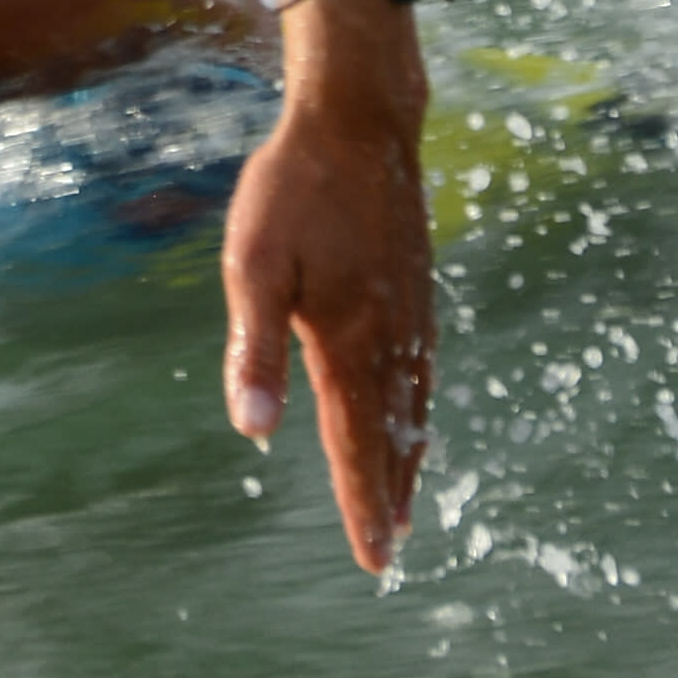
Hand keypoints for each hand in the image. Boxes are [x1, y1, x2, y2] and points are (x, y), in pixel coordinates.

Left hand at [220, 50, 431, 574]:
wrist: (360, 120)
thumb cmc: (295, 189)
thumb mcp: (254, 265)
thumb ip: (256, 350)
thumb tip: (254, 430)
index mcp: (347, 340)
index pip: (354, 442)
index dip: (361, 503)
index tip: (371, 558)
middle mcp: (389, 336)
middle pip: (391, 434)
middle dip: (387, 494)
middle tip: (390, 548)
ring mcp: (410, 310)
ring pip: (413, 403)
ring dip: (407, 458)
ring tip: (406, 501)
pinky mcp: (415, 286)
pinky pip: (423, 366)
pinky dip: (419, 408)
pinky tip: (414, 413)